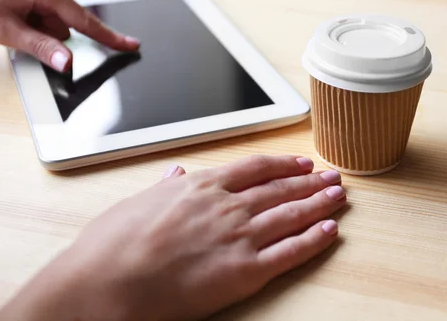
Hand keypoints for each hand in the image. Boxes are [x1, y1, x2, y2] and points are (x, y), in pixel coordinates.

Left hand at [0, 0, 138, 71]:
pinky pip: (46, 10)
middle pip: (65, 23)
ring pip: (55, 19)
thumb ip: (42, 47)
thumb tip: (68, 63)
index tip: (132, 45)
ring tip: (9, 19)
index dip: (108, 37)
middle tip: (16, 29)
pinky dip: (34, 18)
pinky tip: (12, 12)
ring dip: (37, 27)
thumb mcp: (6, 32)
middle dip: (46, 33)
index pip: (83, 20)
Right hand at [0, 155, 345, 320]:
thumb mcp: (138, 202)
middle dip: (310, 181)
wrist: (106, 282)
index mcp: (201, 187)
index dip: (283, 165)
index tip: (301, 164)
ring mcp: (238, 237)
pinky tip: (330, 231)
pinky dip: (312, 240)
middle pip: (280, 188)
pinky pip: (288, 252)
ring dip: (319, 204)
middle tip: (333, 177)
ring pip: (291, 214)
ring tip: (340, 196)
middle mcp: (226, 206)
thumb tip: (177, 173)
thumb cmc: (114, 244)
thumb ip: (166, 187)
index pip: (255, 168)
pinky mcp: (243, 271)